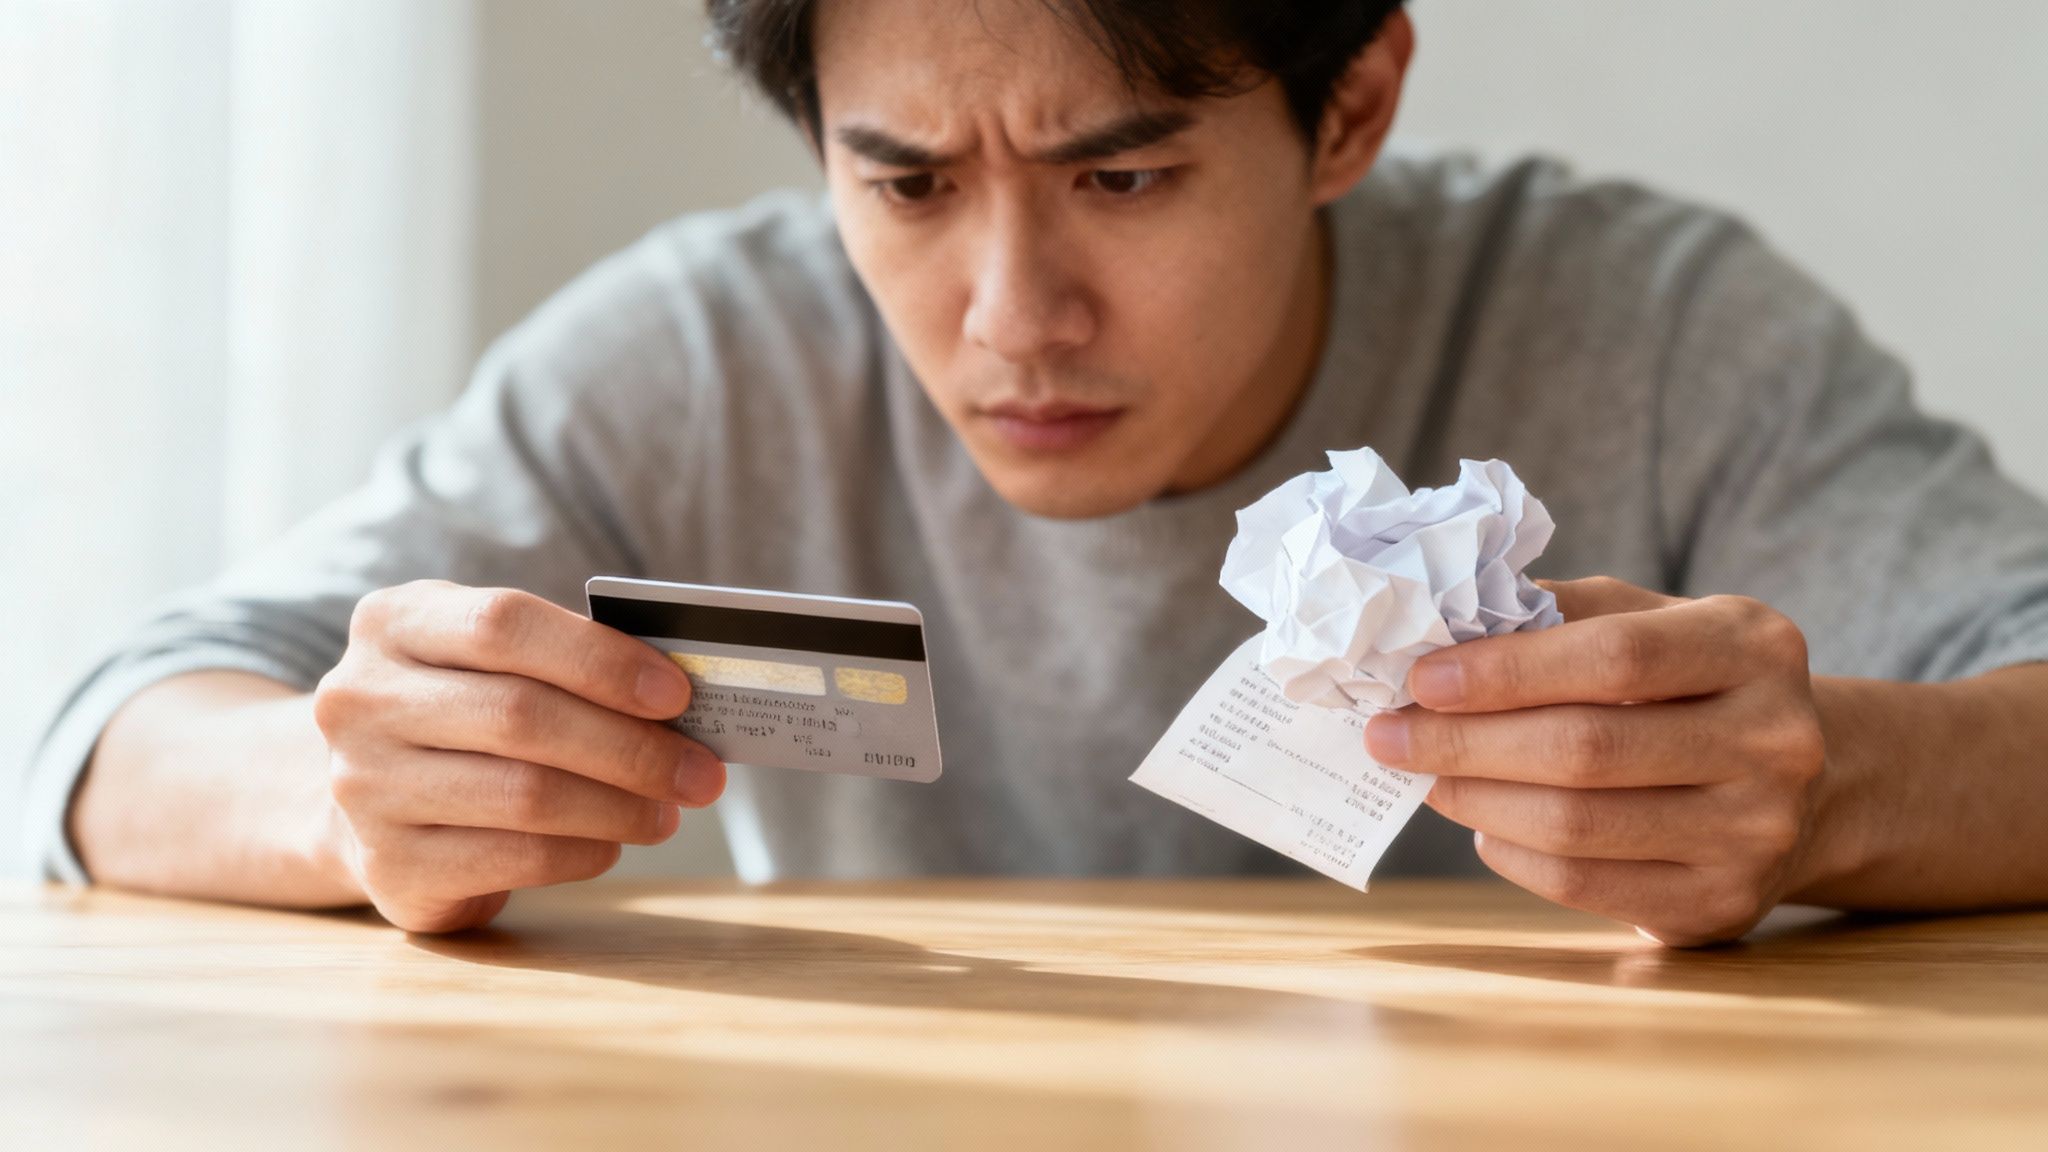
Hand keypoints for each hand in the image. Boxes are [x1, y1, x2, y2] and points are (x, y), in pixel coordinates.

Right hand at [312, 580, 723, 932]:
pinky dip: (582, 852)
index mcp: (394, 621)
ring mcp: (363, 785)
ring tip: (669, 812)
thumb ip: (566, 661)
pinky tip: (613, 844)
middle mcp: (360, 698)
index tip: (678, 694)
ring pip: (524, 794)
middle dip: (631, 747)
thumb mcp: (490, 662)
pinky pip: (512, 857)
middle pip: (521, 715)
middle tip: (702, 774)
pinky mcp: (388, 865)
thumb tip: (680, 700)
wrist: (371, 799)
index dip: (600, 660)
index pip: (504, 624)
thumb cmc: (464, 714)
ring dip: (619, 807)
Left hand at [1363, 576, 1827, 945]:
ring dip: (1474, 798)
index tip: (1422, 677)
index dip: (1507, 670)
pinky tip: (1482, 823)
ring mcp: (1756, 833)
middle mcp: (1774, 742)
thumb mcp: (1654, 621)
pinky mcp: (1719, 904)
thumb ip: (1563, 613)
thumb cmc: (1692, 687)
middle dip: (1464, 741)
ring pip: (1575, 824)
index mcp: (1754, 648)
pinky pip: (1582, 884)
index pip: (1615, 657)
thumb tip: (1441, 625)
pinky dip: (1510, 853)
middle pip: (1585, 748)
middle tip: (1390, 733)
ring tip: (1425, 775)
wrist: (1809, 788)